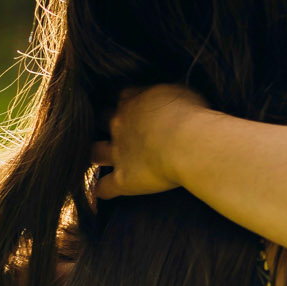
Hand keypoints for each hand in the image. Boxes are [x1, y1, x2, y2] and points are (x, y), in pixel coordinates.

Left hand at [92, 84, 205, 198]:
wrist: (188, 143)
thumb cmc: (191, 115)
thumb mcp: (181, 92)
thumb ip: (168, 94)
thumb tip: (170, 99)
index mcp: (134, 100)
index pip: (123, 96)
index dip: (127, 102)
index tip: (135, 105)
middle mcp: (120, 124)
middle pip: (102, 120)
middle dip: (105, 123)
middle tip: (114, 127)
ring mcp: (118, 152)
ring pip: (95, 152)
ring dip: (96, 154)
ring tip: (98, 158)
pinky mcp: (122, 178)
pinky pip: (105, 187)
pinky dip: (102, 190)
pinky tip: (101, 193)